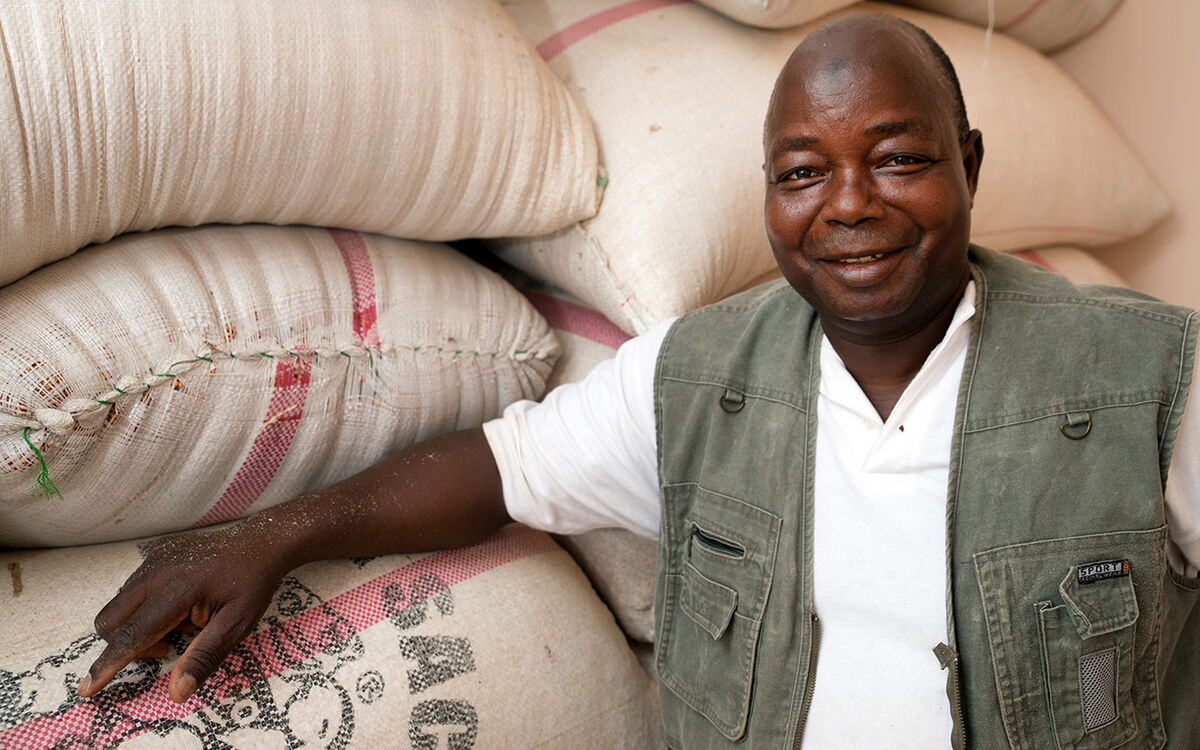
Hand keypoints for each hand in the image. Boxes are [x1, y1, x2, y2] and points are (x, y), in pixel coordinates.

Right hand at [78, 523, 290, 702]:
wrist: (259, 542)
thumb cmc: (251, 585)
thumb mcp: (237, 625)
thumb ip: (204, 656)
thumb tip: (176, 693)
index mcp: (178, 590)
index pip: (132, 635)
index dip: (109, 664)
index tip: (87, 687)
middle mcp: (156, 572)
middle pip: (112, 620)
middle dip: (126, 645)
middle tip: (168, 646)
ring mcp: (152, 560)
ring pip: (119, 605)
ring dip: (137, 625)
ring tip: (182, 621)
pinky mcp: (153, 554)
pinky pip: (132, 589)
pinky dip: (144, 607)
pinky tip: (179, 604)